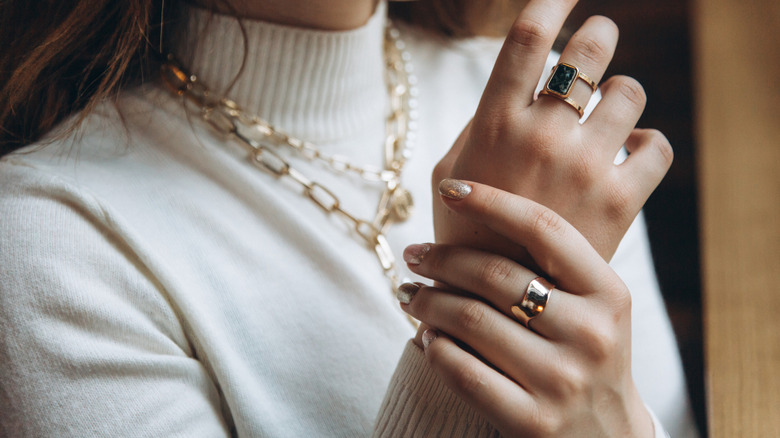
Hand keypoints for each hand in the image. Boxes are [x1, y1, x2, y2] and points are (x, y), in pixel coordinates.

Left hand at [402, 182, 653, 437]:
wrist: (608, 436)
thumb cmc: (588, 356)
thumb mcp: (595, 306)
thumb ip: (554, 264)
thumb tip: (477, 207)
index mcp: (609, 294)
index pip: (544, 228)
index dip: (491, 201)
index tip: (449, 188)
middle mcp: (591, 335)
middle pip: (495, 275)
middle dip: (441, 259)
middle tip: (414, 255)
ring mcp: (562, 381)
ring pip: (470, 321)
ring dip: (427, 302)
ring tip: (410, 295)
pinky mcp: (532, 421)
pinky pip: (462, 371)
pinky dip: (434, 348)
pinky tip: (426, 337)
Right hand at [433, 0, 671, 261]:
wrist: (496, 302)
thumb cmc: (465, 232)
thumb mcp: (448, 172)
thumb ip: (480, 123)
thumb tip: (518, 84)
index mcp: (495, 123)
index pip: (526, 36)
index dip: (549, 2)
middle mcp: (543, 136)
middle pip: (590, 50)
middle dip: (598, 36)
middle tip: (597, 42)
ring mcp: (586, 166)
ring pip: (630, 92)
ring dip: (622, 94)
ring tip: (610, 112)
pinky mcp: (622, 199)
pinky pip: (657, 144)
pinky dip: (647, 142)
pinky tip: (629, 151)